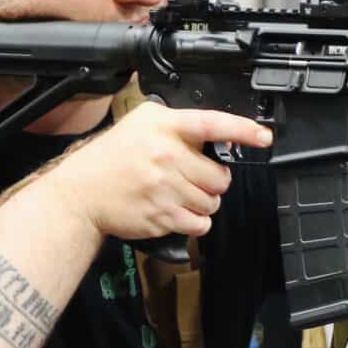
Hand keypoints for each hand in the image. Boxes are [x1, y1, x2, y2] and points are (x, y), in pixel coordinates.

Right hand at [48, 102, 273, 244]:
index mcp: (163, 126)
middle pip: (219, 176)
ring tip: (180, 194)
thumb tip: (220, 135)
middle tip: (193, 179)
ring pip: (212, 202)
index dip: (243, 130)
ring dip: (203, 202)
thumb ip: (179, 125)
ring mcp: (164, 188)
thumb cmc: (113, 157)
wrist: (82, 192)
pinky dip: (196, 222)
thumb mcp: (142, 123)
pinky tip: (178, 211)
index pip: (212, 124)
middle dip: (213, 181)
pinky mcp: (161, 216)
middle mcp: (166, 155)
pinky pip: (200, 224)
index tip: (265, 137)